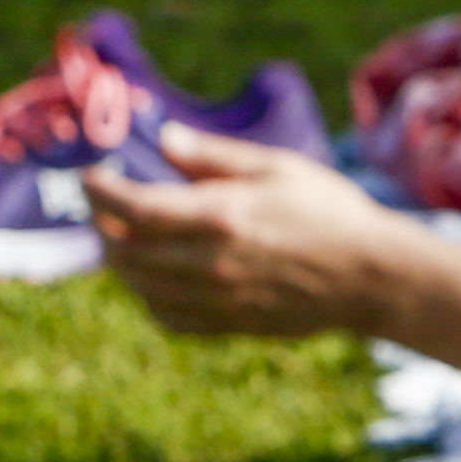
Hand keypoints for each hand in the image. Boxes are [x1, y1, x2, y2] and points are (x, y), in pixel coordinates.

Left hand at [75, 126, 421, 335]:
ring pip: (140, 288)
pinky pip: (167, 317)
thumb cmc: (329, 211)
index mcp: (220, 216)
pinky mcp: (227, 323)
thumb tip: (164, 138)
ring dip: (122, 263)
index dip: (100, 192)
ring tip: (124, 239)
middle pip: (125, 252)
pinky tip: (155, 278)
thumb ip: (213, 156)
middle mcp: (209, 263)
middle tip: (103, 208)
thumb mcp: (275, 167)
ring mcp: (216, 299)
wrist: (371, 276)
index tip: (89, 177)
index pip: (133, 208)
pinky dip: (148, 297)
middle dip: (103, 228)